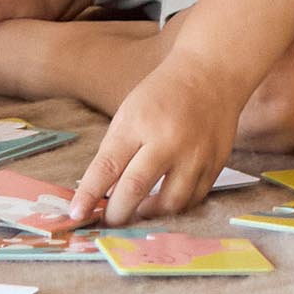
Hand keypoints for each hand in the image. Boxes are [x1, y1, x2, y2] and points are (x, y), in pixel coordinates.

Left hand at [72, 55, 241, 227]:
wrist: (211, 72)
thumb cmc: (163, 93)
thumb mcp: (130, 112)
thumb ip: (116, 152)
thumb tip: (101, 195)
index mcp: (139, 122)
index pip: (108, 166)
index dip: (89, 195)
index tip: (77, 214)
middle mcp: (168, 139)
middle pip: (136, 188)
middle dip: (117, 213)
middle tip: (109, 221)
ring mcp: (196, 153)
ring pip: (170, 203)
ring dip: (149, 214)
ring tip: (139, 211)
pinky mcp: (216, 162)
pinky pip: (194, 199)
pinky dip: (176, 207)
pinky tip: (165, 202)